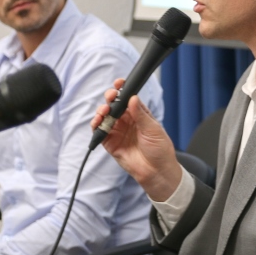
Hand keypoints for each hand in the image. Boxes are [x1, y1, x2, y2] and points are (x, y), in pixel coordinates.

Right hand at [91, 78, 180, 200]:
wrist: (156, 171)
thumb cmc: (159, 149)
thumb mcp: (153, 129)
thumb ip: (140, 114)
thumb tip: (132, 98)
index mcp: (139, 114)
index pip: (128, 98)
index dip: (122, 90)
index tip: (119, 83)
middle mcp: (127, 121)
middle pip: (114, 105)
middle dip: (110, 98)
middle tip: (110, 97)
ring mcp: (118, 131)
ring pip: (105, 116)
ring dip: (101, 111)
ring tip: (104, 111)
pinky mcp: (110, 143)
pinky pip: (100, 131)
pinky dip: (96, 125)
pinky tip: (98, 121)